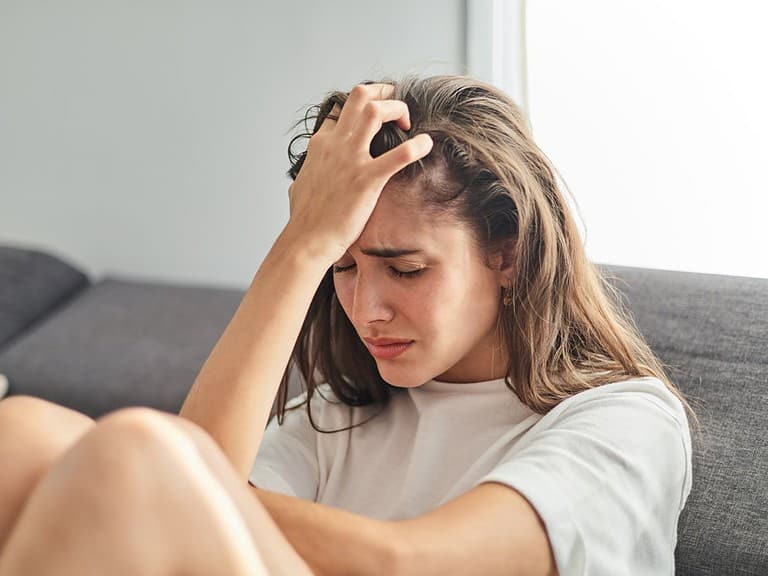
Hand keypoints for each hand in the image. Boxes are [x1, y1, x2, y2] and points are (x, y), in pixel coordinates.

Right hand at [285, 83, 432, 263]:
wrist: (307, 240)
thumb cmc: (304, 220)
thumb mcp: (298, 187)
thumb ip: (304, 176)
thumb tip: (299, 181)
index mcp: (320, 145)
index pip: (340, 110)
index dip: (359, 107)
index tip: (375, 116)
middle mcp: (335, 144)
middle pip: (359, 96)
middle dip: (383, 92)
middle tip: (397, 107)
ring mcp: (350, 159)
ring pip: (376, 111)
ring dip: (397, 109)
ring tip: (408, 123)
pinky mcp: (367, 179)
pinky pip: (399, 154)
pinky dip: (417, 146)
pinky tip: (427, 145)